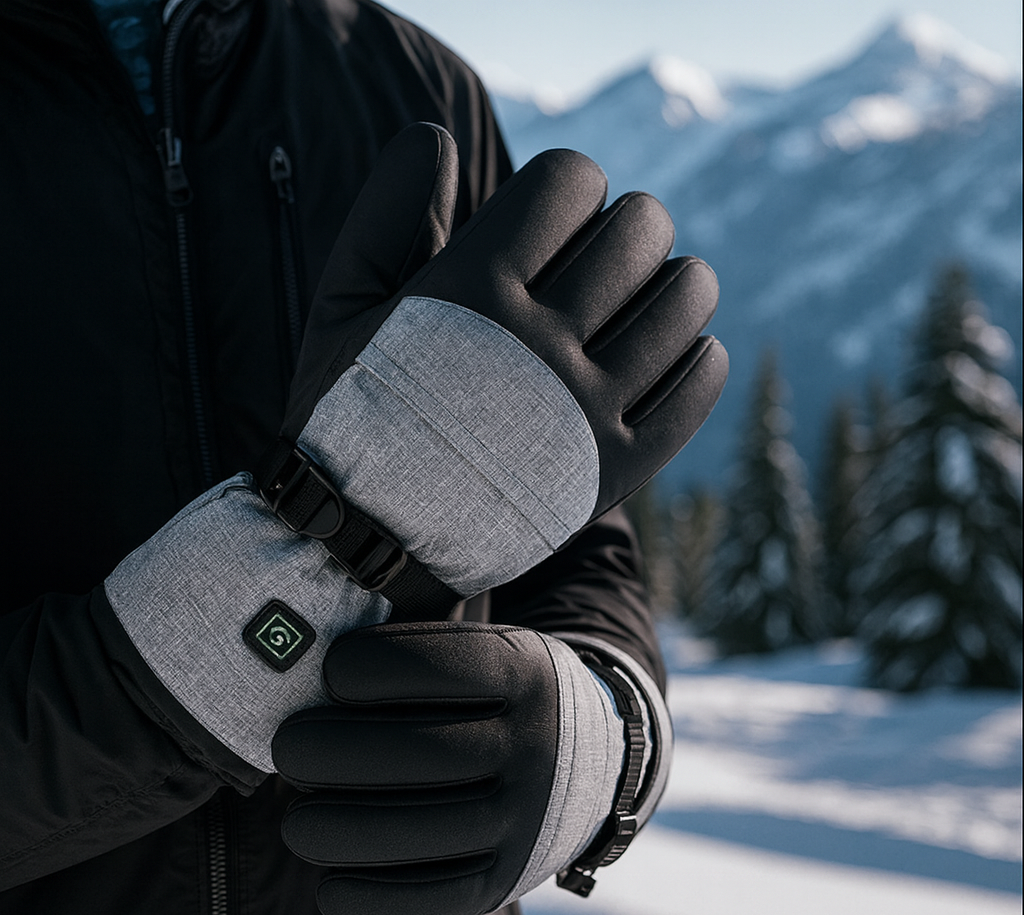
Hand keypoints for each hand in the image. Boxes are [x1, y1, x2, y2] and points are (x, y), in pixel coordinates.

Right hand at [260, 121, 727, 609]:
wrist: (372, 538)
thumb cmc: (354, 411)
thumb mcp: (340, 305)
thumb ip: (383, 212)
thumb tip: (436, 136)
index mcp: (470, 292)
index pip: (570, 179)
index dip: (569, 184)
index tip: (554, 218)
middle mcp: (536, 347)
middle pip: (641, 228)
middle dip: (626, 224)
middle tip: (603, 257)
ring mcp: (583, 413)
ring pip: (686, 297)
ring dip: (676, 279)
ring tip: (646, 298)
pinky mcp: (615, 471)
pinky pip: (698, 386)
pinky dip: (701, 356)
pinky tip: (673, 353)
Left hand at [272, 621, 668, 914]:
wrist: (592, 761)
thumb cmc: (503, 695)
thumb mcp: (490, 649)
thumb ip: (422, 651)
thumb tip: (309, 672)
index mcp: (525, 674)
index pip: (438, 666)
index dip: (369, 669)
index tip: (329, 673)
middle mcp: (533, 746)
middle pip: (419, 754)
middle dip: (331, 754)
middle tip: (288, 748)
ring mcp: (526, 818)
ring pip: (421, 831)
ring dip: (338, 829)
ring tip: (297, 820)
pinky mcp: (508, 879)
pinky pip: (436, 900)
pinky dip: (371, 899)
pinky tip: (329, 884)